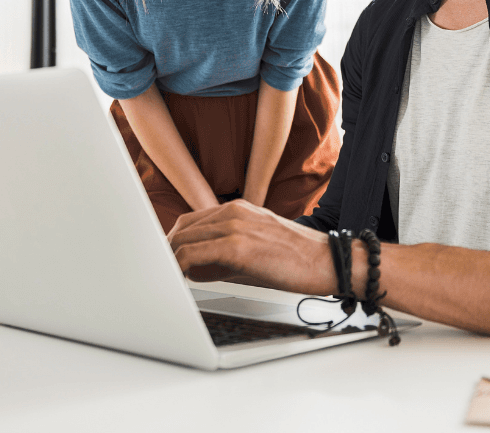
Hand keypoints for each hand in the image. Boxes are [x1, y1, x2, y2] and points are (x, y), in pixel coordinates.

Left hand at [168, 200, 336, 294]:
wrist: (328, 261)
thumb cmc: (296, 259)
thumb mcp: (255, 249)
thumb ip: (223, 256)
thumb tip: (193, 270)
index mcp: (237, 209)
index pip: (191, 222)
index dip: (174, 242)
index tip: (166, 260)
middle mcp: (233, 212)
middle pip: (182, 229)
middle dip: (167, 251)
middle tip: (161, 272)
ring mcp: (234, 227)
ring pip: (184, 240)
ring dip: (171, 260)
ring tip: (168, 279)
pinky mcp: (238, 246)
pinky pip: (194, 255)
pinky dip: (181, 267)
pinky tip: (181, 280)